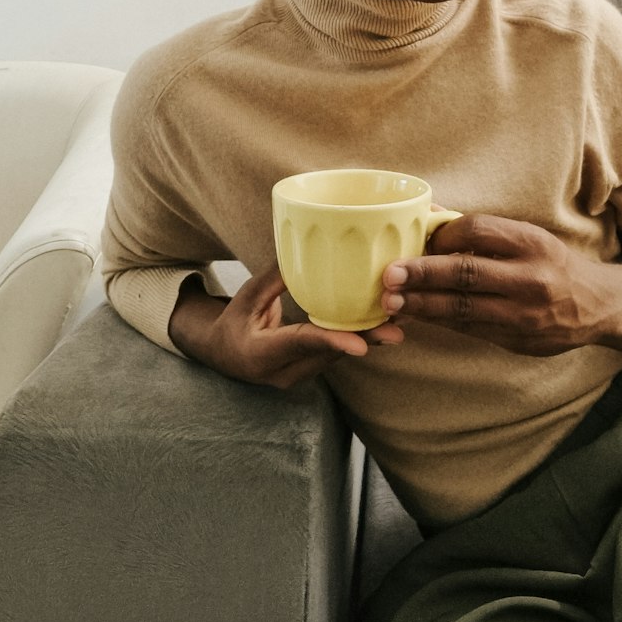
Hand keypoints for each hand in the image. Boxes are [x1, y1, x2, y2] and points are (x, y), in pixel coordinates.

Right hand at [169, 267, 403, 388]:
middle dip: (364, 341)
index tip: (361, 345)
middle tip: (396, 330)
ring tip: (399, 322)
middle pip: (328, 356)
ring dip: (367, 341)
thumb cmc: (233, 321)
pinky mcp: (310, 370)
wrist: (223, 355)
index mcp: (260, 354)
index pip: (301, 346)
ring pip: (337, 358)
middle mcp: (283, 372)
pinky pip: (336, 355)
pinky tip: (383, 324)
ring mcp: (298, 375)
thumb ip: (274, 277)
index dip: (332, 342)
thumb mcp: (247, 297)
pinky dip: (358, 338)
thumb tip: (302, 246)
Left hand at [381, 214, 600, 355]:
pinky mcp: (516, 340)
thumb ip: (480, 230)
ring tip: (391, 302)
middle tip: (389, 275)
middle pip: (466, 272)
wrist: (594, 305)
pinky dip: (439, 321)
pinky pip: (468, 329)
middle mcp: (530, 277)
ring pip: (462, 308)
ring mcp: (523, 313)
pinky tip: (416, 315)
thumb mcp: (525, 237)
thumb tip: (429, 212)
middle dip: (422, 274)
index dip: (444, 233)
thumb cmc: (549, 263)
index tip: (420, 239)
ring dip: (422, 305)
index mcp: (531, 242)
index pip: (478, 229)